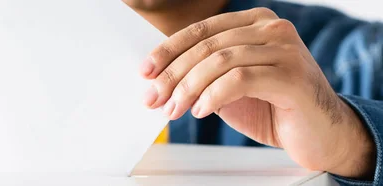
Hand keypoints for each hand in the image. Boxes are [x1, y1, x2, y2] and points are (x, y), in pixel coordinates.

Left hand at [140, 8, 374, 178]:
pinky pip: (239, 79)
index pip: (201, 31)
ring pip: (220, 60)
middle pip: (207, 45)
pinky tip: (201, 111)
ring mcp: (285, 49)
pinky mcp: (292, 75)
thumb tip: (158, 79)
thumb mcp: (229, 87)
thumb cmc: (274, 108)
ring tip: (174, 110)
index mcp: (255, 23)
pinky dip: (213, 96)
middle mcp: (272, 28)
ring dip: (189, 88)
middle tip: (154, 97)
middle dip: (173, 74)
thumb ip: (202, 75)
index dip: (169, 50)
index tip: (146, 71)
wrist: (320, 134)